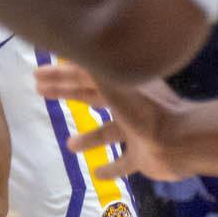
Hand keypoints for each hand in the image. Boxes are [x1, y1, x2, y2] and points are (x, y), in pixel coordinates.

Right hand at [34, 62, 190, 181]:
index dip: (60, 75)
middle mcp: (127, 106)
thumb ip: (93, 67)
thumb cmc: (146, 111)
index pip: (84, 76)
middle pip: (91, 98)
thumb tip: (72, 43)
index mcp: (120, 86)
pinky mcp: (143, 157)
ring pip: (107, 133)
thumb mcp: (114, 84)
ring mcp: (136, 133)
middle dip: (66, 93)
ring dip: (89, 138)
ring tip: (69, 145)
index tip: (37, 74)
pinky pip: (124, 163)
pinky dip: (112, 168)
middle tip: (40, 92)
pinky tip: (97, 173)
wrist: (180, 141)